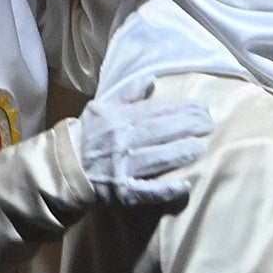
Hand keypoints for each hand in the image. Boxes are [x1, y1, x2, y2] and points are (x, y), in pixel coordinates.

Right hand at [76, 86, 211, 209]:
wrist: (62, 168)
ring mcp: (121, 168)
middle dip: (187, 127)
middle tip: (209, 124)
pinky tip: (184, 186)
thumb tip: (151, 79)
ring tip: (200, 147)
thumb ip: (127, 95)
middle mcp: (120, 142)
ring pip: (156, 159)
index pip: (154, 112)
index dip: (180, 109)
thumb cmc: (86, 137)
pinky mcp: (122, 192)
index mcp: (116, 120)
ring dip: (180, 153)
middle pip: (159, 132)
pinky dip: (165, 190)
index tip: (202, 107)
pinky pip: (146, 192)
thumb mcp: (101, 109)